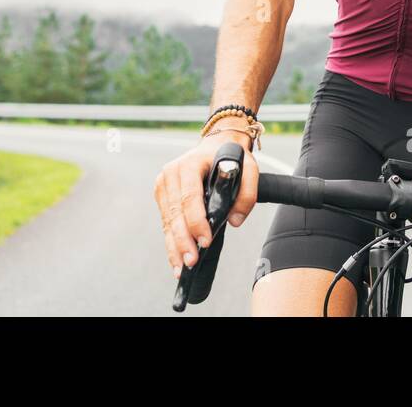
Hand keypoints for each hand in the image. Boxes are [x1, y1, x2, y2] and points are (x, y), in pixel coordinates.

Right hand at [153, 129, 258, 278]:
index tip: (205, 241)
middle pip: (175, 212)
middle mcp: (171, 174)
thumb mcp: (249, 168)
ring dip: (174, 246)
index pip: (190, 197)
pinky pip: (166, 223)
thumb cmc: (231, 157)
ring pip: (168, 221)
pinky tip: (176, 259)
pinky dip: (171, 242)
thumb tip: (235, 221)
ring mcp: (164, 185)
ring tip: (182, 267)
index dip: (196, 221)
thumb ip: (248, 193)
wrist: (216, 145)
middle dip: (183, 240)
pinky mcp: (162, 196)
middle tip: (192, 261)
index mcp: (189, 164)